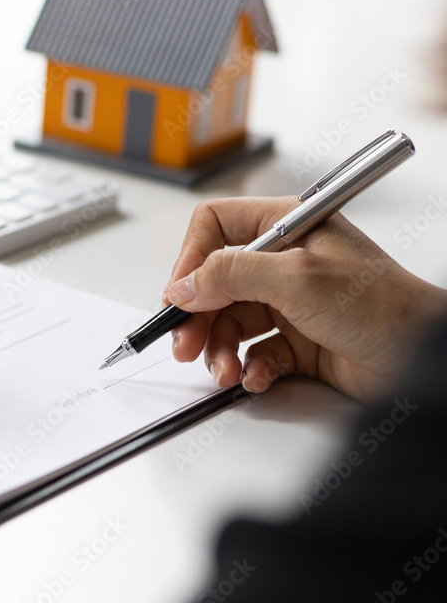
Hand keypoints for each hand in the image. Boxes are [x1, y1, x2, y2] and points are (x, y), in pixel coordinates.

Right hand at [164, 196, 446, 401]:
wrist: (422, 357)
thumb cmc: (383, 305)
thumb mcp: (298, 278)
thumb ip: (233, 274)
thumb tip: (186, 284)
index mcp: (286, 226)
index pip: (215, 227)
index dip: (191, 259)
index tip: (180, 295)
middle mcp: (283, 260)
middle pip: (215, 282)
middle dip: (197, 316)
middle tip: (183, 344)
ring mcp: (288, 300)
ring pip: (229, 322)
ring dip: (219, 348)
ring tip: (225, 369)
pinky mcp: (296, 339)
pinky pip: (253, 351)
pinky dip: (249, 366)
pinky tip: (257, 376)